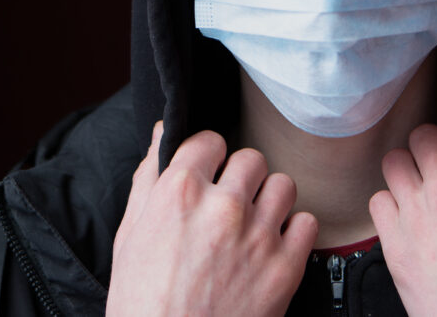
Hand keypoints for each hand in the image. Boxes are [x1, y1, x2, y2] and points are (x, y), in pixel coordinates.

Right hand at [107, 122, 317, 316]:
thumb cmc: (143, 304)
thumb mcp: (129, 236)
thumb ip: (147, 179)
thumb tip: (162, 135)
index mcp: (179, 193)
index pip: (209, 140)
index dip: (207, 157)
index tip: (208, 173)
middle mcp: (222, 207)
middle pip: (251, 159)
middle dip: (240, 177)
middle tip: (230, 201)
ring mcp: (258, 236)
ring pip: (283, 185)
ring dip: (269, 200)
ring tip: (254, 222)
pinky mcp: (285, 268)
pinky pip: (306, 223)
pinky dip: (293, 233)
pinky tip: (272, 247)